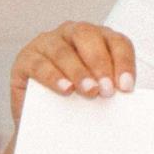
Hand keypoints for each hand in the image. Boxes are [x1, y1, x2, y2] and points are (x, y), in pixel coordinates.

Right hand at [10, 21, 135, 122]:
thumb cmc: (76, 101)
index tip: (127, 87)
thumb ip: (108, 88)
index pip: (116, 42)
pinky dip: (53, 77)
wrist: (44, 121)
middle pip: (88, 37)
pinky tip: (65, 89)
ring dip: (79, 72)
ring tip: (90, 91)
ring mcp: (47, 43)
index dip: (123, 62)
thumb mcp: (96, 92)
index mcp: (98, 37)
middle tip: (107, 90)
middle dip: (100, 63)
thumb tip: (122, 97)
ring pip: (63, 50)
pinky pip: (40, 64)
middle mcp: (72, 33)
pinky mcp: (26, 58)